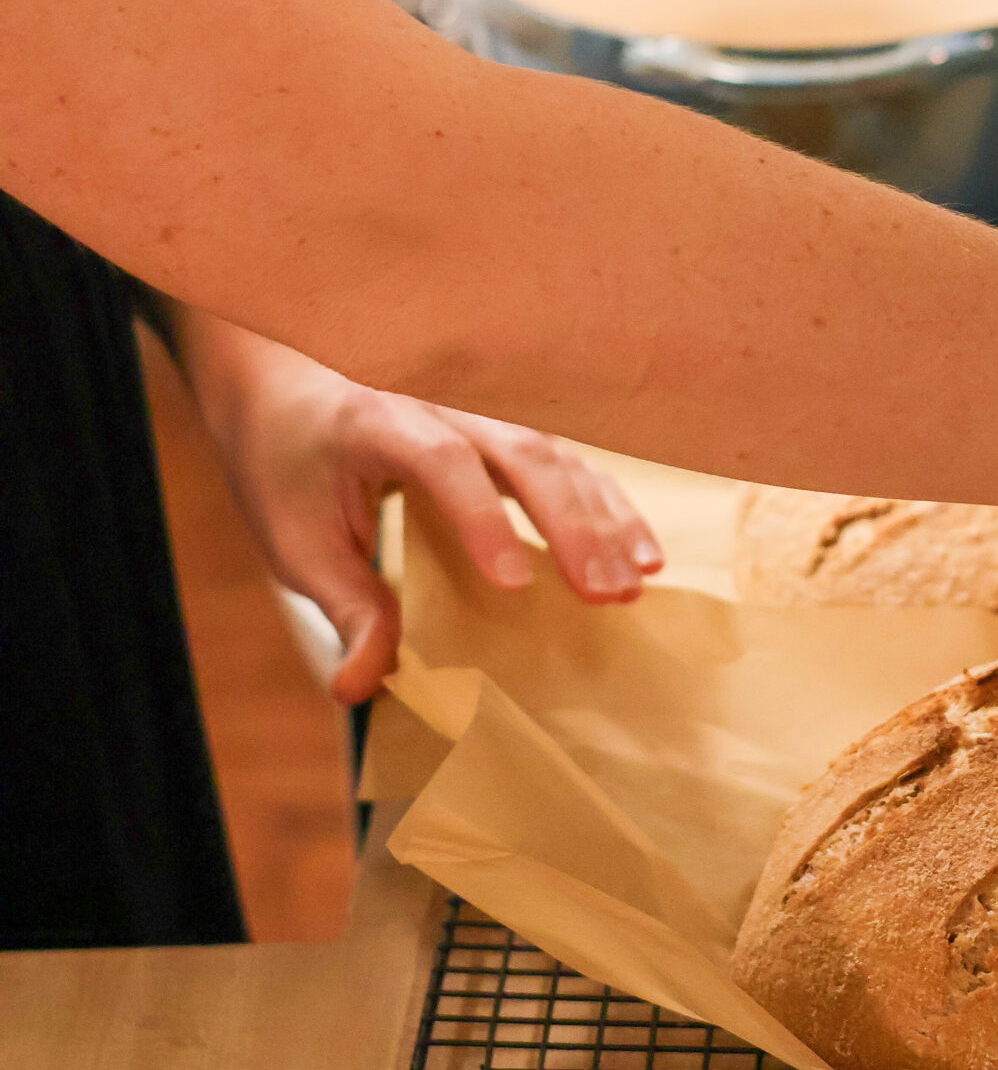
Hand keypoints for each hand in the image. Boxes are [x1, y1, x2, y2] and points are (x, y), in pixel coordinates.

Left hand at [171, 313, 662, 703]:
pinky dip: (609, 506)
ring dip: (603, 519)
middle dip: (570, 524)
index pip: (440, 459)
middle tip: (603, 594)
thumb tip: (360, 689)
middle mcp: (440, 403)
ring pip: (558, 453)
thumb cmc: (286, 463)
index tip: (513, 583)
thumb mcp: (295, 541)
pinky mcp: (507, 427)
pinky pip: (569, 460)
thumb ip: (342, 607)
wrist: (283, 381)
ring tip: (634, 584)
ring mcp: (482, 410)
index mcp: (376, 420)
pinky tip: (643, 554)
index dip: (480, 517)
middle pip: (521, 451)